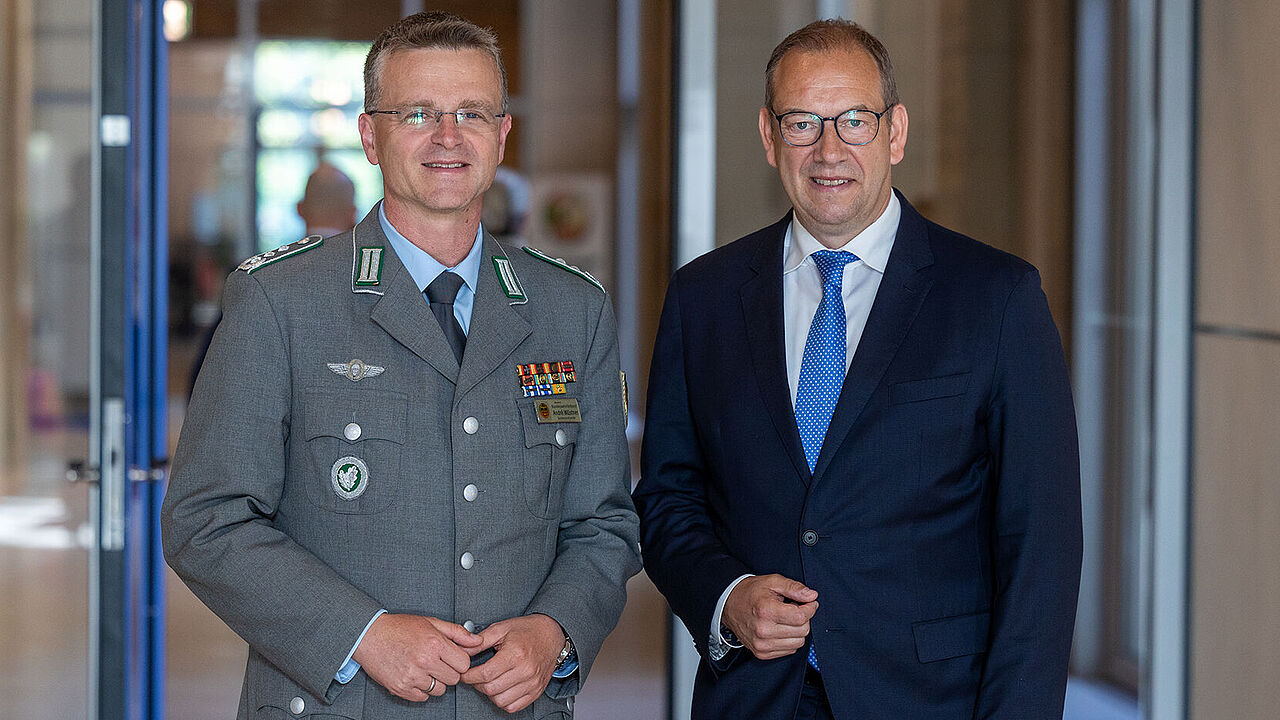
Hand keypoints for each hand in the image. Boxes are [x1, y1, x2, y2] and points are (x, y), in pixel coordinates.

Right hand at [352, 613, 483, 701]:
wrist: (369, 636)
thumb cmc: (399, 628)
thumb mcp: (431, 622)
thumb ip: (457, 633)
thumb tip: (478, 641)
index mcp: (434, 643)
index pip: (464, 663)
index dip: (459, 660)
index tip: (452, 657)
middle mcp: (424, 661)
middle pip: (454, 679)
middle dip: (449, 671)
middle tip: (438, 662)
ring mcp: (412, 676)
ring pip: (440, 690)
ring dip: (436, 682)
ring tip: (425, 668)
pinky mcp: (401, 688)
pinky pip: (423, 697)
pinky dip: (421, 690)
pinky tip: (415, 676)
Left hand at [461, 613, 564, 712]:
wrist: (551, 634)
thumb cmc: (527, 630)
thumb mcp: (501, 628)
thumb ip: (480, 641)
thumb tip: (463, 651)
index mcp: (516, 654)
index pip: (486, 674)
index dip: (470, 676)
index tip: (465, 674)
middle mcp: (526, 670)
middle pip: (491, 689)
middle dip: (477, 684)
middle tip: (475, 676)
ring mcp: (532, 683)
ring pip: (501, 700)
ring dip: (490, 694)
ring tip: (490, 682)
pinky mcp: (536, 691)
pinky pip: (514, 706)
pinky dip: (503, 701)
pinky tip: (501, 689)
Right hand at [721, 574, 817, 659]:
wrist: (728, 605)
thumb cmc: (750, 593)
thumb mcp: (772, 582)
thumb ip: (794, 588)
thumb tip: (812, 595)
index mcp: (766, 611)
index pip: (801, 617)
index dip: (810, 608)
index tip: (809, 602)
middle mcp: (764, 631)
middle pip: (802, 631)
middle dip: (804, 618)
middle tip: (794, 609)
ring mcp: (762, 645)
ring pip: (798, 643)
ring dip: (797, 631)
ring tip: (785, 619)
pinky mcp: (762, 653)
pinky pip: (789, 650)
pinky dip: (789, 640)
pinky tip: (780, 629)